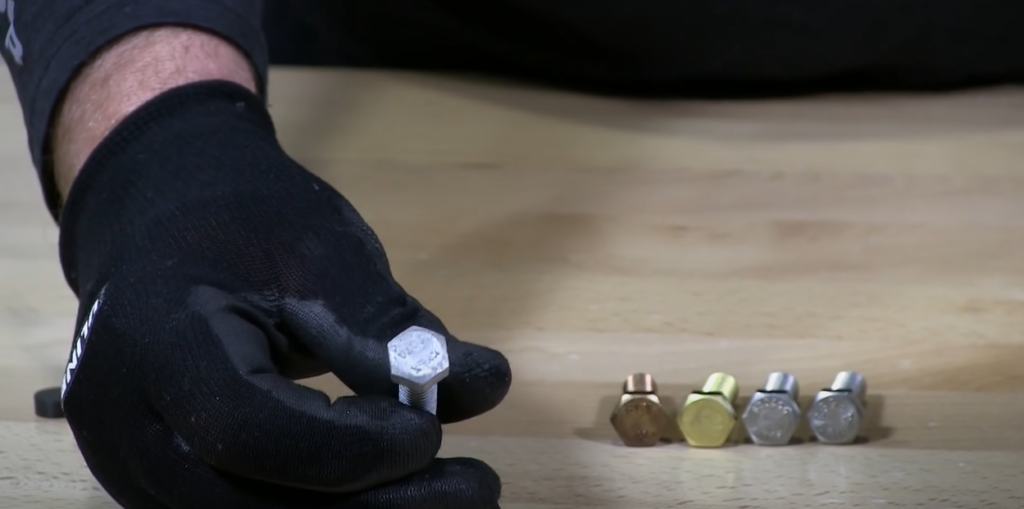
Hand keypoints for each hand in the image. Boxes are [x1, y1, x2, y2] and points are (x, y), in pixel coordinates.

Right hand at [56, 81, 510, 508]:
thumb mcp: (321, 249)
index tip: (430, 431)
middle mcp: (126, 427)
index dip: (350, 447)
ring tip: (450, 490)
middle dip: (374, 507)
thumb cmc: (242, 221)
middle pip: (249, 507)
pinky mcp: (166, 488)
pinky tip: (396, 491)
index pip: (247, 430)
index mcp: (154, 345)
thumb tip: (486, 385)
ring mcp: (136, 469)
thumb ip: (390, 326)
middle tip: (476, 487)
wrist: (162, 225)